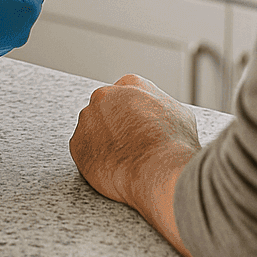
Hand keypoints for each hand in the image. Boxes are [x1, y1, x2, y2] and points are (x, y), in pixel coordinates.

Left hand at [71, 75, 199, 256]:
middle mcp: (104, 95)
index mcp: (130, 83)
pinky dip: (93, 158)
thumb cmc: (174, 146)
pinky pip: (82, 149)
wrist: (159, 173)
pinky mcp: (77, 144)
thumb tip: (158, 114)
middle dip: (114, 123)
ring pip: (91, 128)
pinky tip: (111, 167)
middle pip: (106, 107)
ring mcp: (88, 119)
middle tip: (129, 144)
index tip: (137, 126)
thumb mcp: (179, 113)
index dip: (133, 112)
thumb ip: (160, 107)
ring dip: (101, 140)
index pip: (126, 93)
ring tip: (122, 158)